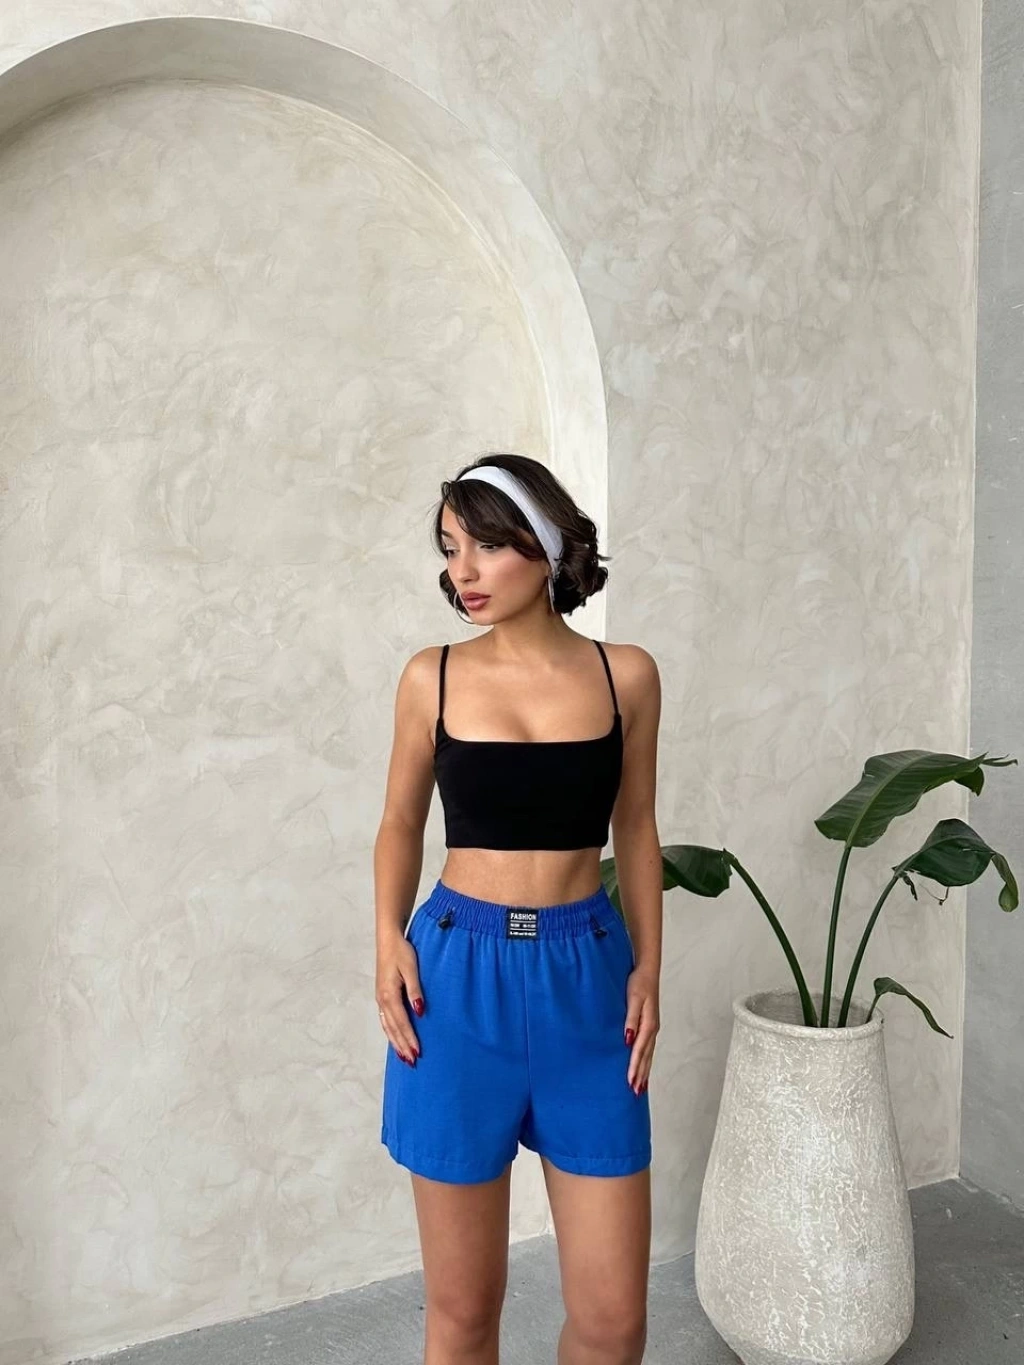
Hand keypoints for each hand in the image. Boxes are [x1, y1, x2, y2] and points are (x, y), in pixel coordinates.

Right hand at [376, 935, 424, 1065]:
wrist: (388, 939)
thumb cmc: (401, 952)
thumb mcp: (411, 968)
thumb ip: (415, 990)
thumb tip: (419, 1011)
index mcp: (389, 994)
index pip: (401, 1022)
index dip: (409, 1038)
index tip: (417, 1052)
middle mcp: (382, 1000)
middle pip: (393, 1028)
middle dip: (403, 1046)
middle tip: (412, 1062)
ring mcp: (380, 999)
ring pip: (388, 1026)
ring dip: (396, 1042)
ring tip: (404, 1057)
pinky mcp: (382, 996)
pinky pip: (386, 1020)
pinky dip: (391, 1033)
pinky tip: (396, 1039)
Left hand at [624, 965, 659, 1094]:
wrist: (647, 970)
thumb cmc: (639, 983)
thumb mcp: (633, 998)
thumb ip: (631, 1019)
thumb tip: (628, 1040)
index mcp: (649, 1024)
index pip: (640, 1051)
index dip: (635, 1067)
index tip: (630, 1082)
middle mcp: (652, 1029)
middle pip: (646, 1056)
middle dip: (641, 1074)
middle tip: (635, 1093)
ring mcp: (652, 1028)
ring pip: (648, 1054)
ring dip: (644, 1070)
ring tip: (640, 1087)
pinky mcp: (649, 1025)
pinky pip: (648, 1048)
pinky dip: (645, 1060)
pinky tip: (643, 1066)